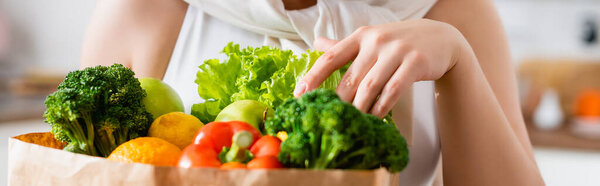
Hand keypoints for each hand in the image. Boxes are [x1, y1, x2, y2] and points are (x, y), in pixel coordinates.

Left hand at [294, 19, 470, 117]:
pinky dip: (381, 108)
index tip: (299, 95)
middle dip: (337, 103)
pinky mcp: (415, 63)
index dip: (312, 77)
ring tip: (349, 124)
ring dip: (358, 109)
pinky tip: (373, 119)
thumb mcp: (371, 38)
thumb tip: (316, 44)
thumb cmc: (399, 42)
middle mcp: (376, 41)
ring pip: (370, 87)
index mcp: (361, 36)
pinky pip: (393, 91)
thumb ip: (344, 46)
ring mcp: (396, 51)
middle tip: (328, 120)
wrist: (441, 38)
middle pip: (350, 78)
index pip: (331, 57)